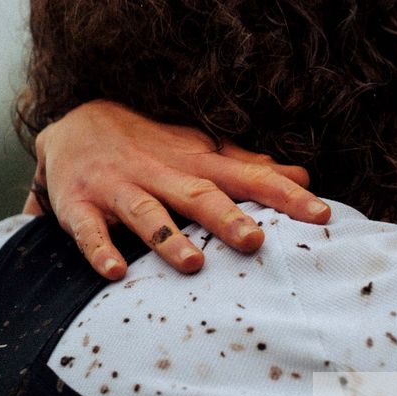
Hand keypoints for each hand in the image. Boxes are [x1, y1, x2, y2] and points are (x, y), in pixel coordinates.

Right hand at [35, 101, 331, 279]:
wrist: (74, 123)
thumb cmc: (152, 145)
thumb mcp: (201, 150)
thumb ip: (250, 167)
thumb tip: (303, 176)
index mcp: (197, 163)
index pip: (249, 178)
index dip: (286, 195)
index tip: (322, 214)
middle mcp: (161, 173)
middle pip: (200, 195)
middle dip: (227, 218)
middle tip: (256, 241)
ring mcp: (119, 188)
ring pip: (147, 214)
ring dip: (169, 238)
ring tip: (193, 263)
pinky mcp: (80, 205)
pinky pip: (89, 230)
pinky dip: (100, 250)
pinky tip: (115, 272)